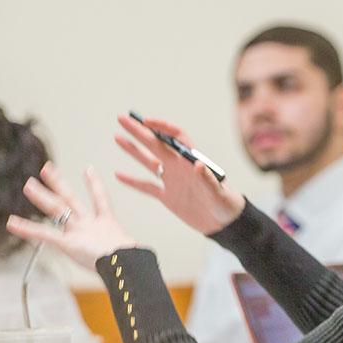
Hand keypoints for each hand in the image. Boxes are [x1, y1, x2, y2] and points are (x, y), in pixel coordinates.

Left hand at [6, 162, 137, 268]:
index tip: (89, 169)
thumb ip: (132, 254)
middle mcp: (90, 224)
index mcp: (107, 224)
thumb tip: (141, 262)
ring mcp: (79, 231)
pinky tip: (11, 223)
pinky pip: (45, 235)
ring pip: (58, 209)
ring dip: (41, 196)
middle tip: (47, 168)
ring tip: (28, 184)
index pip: (101, 199)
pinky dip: (27, 229)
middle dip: (58, 183)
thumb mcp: (133, 255)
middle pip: (71, 199)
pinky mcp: (69, 243)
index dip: (95, 184)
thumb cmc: (133, 263)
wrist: (128, 265)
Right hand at [114, 114, 244, 234]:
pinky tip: (118, 174)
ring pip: (148, 161)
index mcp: (191, 161)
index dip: (162, 127)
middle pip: (156, 144)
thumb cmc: (225, 204)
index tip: (146, 121)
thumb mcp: (218, 192)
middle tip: (123, 118)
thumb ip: (207, 179)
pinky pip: (146, 186)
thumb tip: (198, 164)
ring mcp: (172, 180)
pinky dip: (132, 181)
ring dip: (133, 150)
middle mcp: (179, 167)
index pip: (175, 137)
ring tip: (118, 137)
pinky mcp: (167, 196)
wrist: (223, 224)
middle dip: (140, 131)